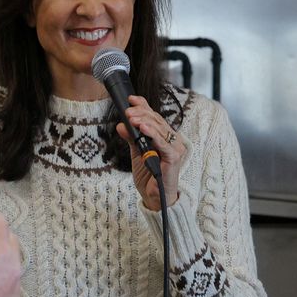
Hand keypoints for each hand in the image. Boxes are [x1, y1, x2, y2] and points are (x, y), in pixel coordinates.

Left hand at [116, 95, 185, 210]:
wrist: (155, 197)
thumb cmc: (148, 175)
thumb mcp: (136, 153)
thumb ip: (131, 138)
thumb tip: (120, 125)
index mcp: (164, 136)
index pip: (154, 117)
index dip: (143, 106)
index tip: (131, 99)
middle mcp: (172, 139)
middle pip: (156, 120)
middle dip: (140, 113)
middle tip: (126, 111)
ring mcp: (175, 148)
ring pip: (159, 129)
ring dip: (144, 121)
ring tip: (131, 117)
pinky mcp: (174, 157)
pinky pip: (163, 143)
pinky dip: (153, 134)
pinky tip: (142, 128)